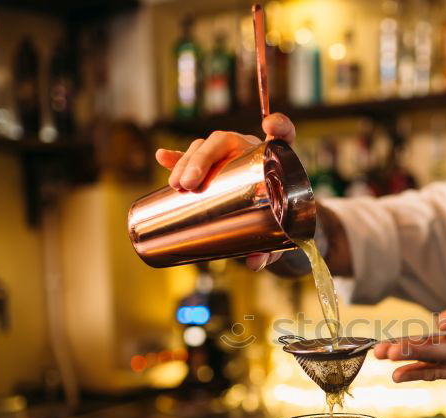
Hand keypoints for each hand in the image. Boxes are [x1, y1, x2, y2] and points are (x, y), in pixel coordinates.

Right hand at [154, 113, 296, 271]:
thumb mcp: (276, 236)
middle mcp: (250, 151)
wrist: (268, 219)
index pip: (283, 135)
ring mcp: (228, 156)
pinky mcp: (210, 168)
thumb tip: (254, 263)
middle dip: (204, 158)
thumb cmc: (276, 223)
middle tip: (192, 183)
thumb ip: (270, 250)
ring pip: (205, 148)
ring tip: (178, 184)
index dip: (280, 126)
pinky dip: (176, 158)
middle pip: (225, 141)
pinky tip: (162, 157)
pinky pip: (191, 158)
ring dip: (188, 161)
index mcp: (275, 159)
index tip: (270, 127)